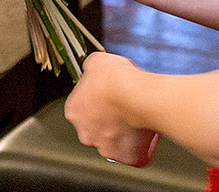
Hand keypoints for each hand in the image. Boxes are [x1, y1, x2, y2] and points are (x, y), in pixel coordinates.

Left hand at [65, 52, 159, 166]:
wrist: (133, 92)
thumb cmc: (113, 77)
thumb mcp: (95, 62)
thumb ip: (91, 70)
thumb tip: (93, 69)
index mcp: (74, 111)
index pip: (83, 110)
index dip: (98, 103)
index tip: (110, 98)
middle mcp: (85, 133)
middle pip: (96, 129)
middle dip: (108, 122)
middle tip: (123, 109)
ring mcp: (104, 147)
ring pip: (113, 143)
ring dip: (122, 135)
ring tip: (136, 120)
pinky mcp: (124, 157)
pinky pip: (132, 155)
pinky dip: (138, 148)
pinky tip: (144, 135)